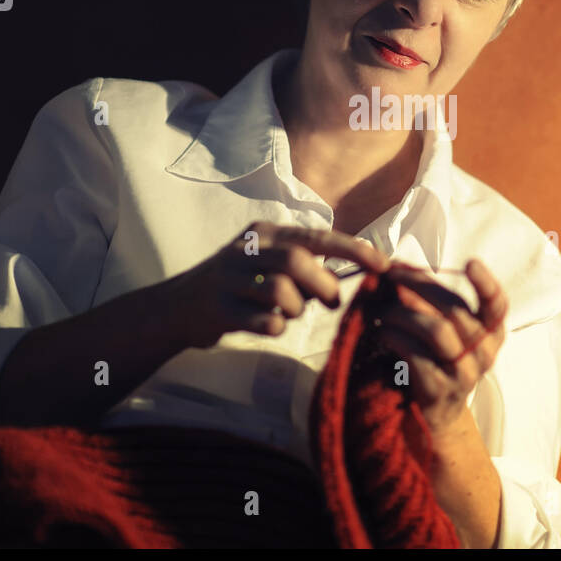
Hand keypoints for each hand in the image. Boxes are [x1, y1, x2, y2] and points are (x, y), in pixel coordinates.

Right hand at [156, 220, 390, 350]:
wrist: (176, 307)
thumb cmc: (237, 285)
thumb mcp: (267, 264)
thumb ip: (305, 267)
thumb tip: (347, 277)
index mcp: (265, 233)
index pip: (317, 237)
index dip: (353, 250)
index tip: (383, 265)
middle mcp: (245, 248)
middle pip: (298, 261)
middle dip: (323, 286)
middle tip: (329, 303)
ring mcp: (228, 277)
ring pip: (280, 291)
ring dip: (295, 309)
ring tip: (287, 313)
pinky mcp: (217, 308)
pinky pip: (262, 321)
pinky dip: (274, 327)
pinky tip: (267, 325)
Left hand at [373, 258, 508, 437]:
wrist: (438, 413)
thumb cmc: (439, 358)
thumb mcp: (448, 329)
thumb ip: (433, 301)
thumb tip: (399, 267)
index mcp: (492, 334)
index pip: (497, 306)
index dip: (486, 284)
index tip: (471, 262)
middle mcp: (484, 353)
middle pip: (455, 310)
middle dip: (419, 285)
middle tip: (391, 275)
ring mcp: (464, 374)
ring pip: (437, 331)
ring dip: (404, 314)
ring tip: (383, 312)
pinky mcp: (439, 391)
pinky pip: (416, 356)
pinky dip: (395, 339)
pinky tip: (383, 334)